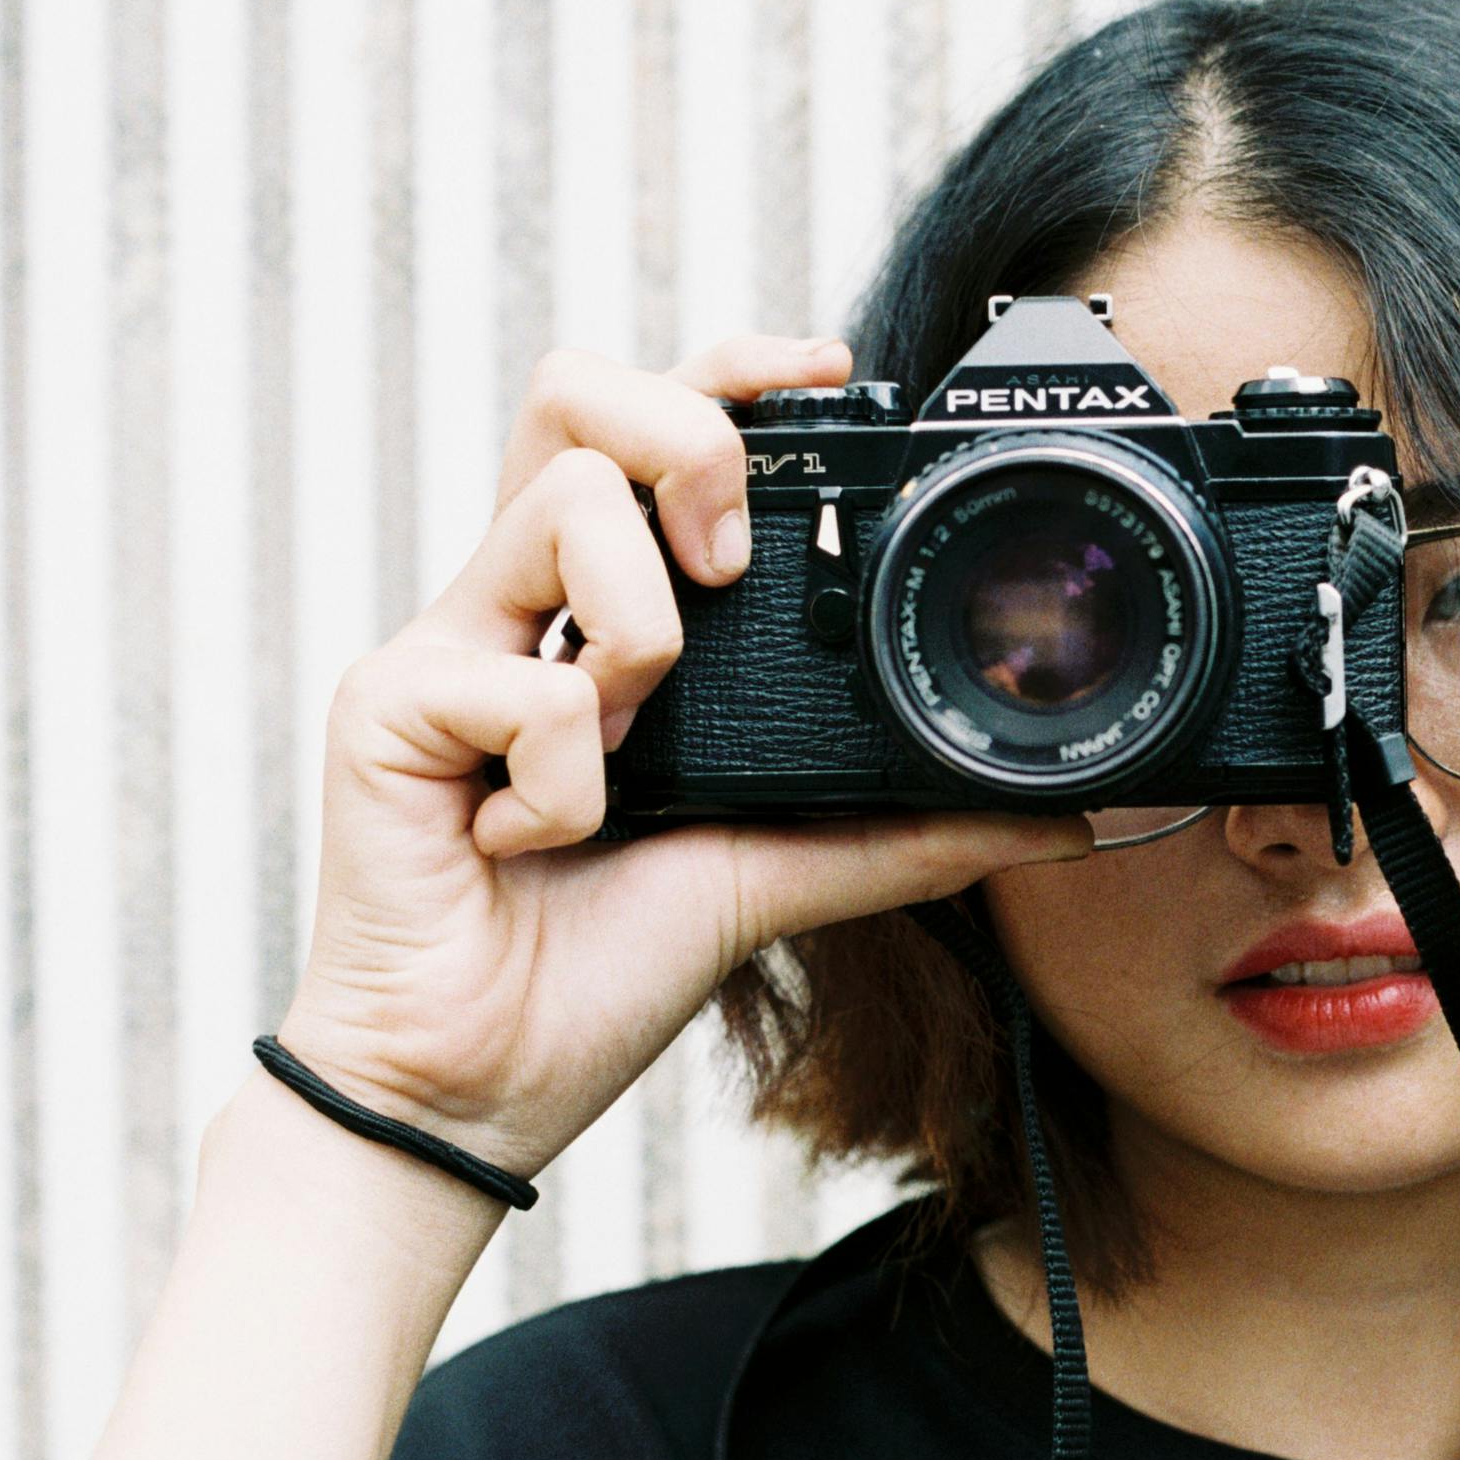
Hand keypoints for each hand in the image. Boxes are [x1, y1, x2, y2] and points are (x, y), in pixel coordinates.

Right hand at [272, 333, 1090, 1183]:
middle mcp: (521, 604)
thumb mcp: (785, 875)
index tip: (828, 372)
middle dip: (683, 436)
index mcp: (604, 615)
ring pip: (558, 501)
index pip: (649, 428)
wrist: (478, 1088)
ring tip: (629, 745)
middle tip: (731, 564)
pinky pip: (520, 683)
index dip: (731, 371)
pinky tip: (538, 844)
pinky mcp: (387, 707)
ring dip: (640, 633)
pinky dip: (566, 784)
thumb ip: (914, 829)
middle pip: (576, 390)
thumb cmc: (596, 969)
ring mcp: (447, 643)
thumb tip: (1072, 814)